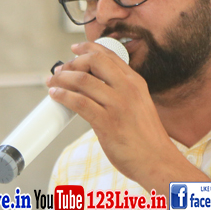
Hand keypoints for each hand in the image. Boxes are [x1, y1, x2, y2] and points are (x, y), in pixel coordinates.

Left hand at [47, 40, 179, 188]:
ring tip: (52, 82)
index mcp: (136, 82)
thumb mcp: (139, 105)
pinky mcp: (107, 122)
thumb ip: (121, 92)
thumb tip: (92, 86)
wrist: (157, 161)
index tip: (74, 50)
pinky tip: (56, 95)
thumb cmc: (146, 138)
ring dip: (62, 79)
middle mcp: (128, 89)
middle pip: (94, 61)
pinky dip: (63, 96)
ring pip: (83, 80)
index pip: (109, 55)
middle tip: (60, 71)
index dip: (88, 48)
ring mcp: (118, 105)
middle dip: (72, 63)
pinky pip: (79, 102)